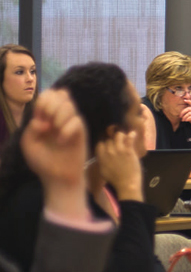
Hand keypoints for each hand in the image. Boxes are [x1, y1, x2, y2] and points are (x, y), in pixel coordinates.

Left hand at [22, 90, 88, 219]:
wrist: (57, 177)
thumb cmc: (42, 161)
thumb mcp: (28, 144)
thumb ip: (31, 128)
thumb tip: (43, 121)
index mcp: (46, 116)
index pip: (48, 95)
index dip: (42, 102)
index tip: (39, 119)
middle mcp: (60, 116)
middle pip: (60, 94)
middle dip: (51, 107)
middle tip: (47, 124)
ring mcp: (72, 123)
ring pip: (69, 105)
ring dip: (59, 117)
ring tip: (55, 132)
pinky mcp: (81, 132)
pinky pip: (77, 121)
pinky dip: (66, 130)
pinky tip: (61, 141)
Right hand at [95, 130, 144, 200]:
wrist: (126, 185)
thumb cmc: (115, 180)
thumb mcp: (103, 171)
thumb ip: (102, 160)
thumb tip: (102, 156)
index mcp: (101, 156)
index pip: (100, 143)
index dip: (105, 142)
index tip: (110, 143)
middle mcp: (108, 151)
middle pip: (109, 139)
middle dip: (114, 139)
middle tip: (119, 140)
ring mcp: (118, 150)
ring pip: (118, 135)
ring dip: (122, 135)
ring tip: (125, 137)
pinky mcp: (128, 151)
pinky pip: (129, 138)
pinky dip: (131, 135)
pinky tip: (133, 134)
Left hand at [179, 103, 190, 133]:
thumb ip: (188, 114)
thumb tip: (182, 114)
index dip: (188, 101)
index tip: (184, 100)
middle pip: (188, 108)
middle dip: (183, 112)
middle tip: (180, 116)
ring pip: (189, 113)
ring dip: (184, 117)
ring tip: (183, 120)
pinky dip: (187, 119)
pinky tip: (186, 120)